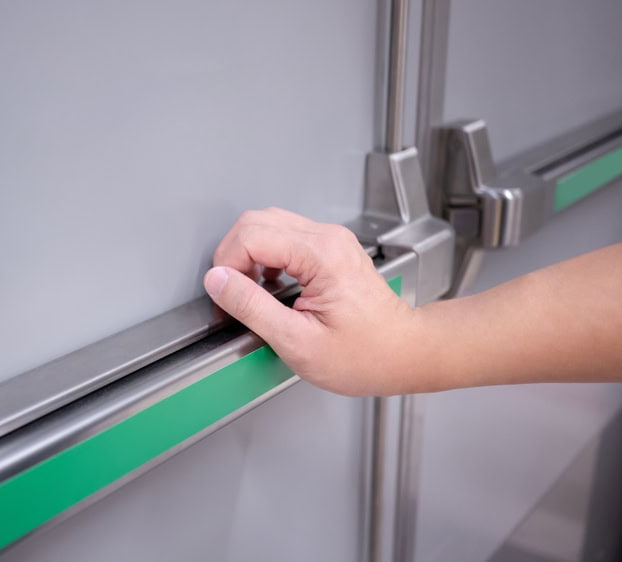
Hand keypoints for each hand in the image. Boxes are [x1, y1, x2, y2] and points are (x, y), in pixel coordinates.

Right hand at [203, 208, 419, 395]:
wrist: (403, 354)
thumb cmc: (365, 355)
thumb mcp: (297, 341)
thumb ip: (252, 307)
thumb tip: (217, 281)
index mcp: (322, 255)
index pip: (251, 236)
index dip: (227, 264)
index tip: (224, 293)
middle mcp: (328, 238)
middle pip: (256, 221)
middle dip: (233, 256)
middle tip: (231, 292)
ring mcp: (330, 240)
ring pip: (268, 224)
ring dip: (248, 255)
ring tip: (250, 291)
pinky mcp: (329, 248)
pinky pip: (283, 237)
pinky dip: (265, 257)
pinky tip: (269, 285)